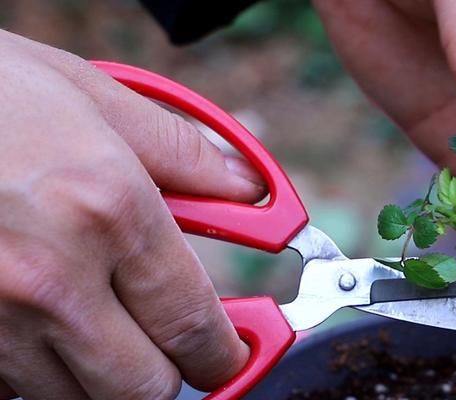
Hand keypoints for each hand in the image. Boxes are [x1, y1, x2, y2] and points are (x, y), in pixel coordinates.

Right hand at [0, 30, 262, 398]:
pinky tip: (46, 328)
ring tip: (106, 326)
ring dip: (106, 378)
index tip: (232, 350)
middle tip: (172, 343)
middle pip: (144, 388)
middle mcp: (51, 277)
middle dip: (172, 372)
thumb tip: (250, 188)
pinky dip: (40, 374)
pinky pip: (13, 389)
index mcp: (108, 211)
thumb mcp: (97, 97)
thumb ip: (186, 154)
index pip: (194, 323)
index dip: (226, 351)